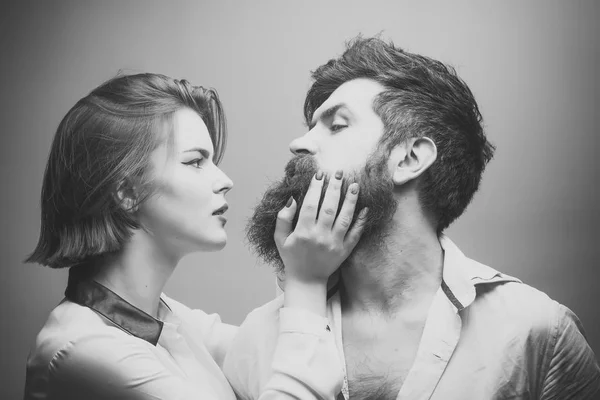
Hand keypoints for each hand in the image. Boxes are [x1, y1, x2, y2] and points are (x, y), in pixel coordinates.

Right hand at [274, 169, 367, 285]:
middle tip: (339, 173)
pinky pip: (355, 233)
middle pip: (329, 208)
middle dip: (334, 188)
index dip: (315, 188)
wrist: (306, 280)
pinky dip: (361, 221)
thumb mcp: (280, 238)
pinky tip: (365, 208)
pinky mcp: (345, 250)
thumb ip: (282, 218)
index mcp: (303, 232)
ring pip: (345, 218)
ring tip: (355, 185)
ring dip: (350, 200)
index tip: (319, 175)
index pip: (310, 205)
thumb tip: (291, 199)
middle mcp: (320, 237)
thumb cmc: (292, 257)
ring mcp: (334, 244)